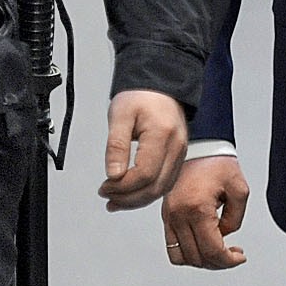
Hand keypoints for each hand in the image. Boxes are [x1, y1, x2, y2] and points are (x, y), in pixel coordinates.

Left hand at [97, 89, 187, 211]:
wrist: (159, 85)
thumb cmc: (141, 95)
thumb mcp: (120, 115)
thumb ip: (116, 146)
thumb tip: (113, 175)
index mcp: (162, 134)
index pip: (145, 174)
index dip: (123, 187)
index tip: (105, 186)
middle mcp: (176, 146)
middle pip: (156, 187)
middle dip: (129, 198)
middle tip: (107, 196)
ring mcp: (180, 153)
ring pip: (162, 189)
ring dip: (138, 200)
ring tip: (115, 201)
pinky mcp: (178, 157)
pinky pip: (165, 183)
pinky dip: (147, 193)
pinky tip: (131, 195)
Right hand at [161, 154, 249, 268]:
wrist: (199, 145)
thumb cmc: (218, 163)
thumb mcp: (239, 190)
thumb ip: (235, 219)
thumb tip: (224, 236)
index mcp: (197, 208)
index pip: (212, 250)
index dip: (229, 261)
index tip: (240, 257)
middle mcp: (178, 215)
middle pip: (197, 258)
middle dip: (219, 262)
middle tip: (233, 254)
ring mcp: (169, 216)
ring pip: (182, 257)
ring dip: (202, 260)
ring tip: (218, 250)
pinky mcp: (166, 215)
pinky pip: (172, 247)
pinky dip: (187, 253)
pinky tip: (203, 244)